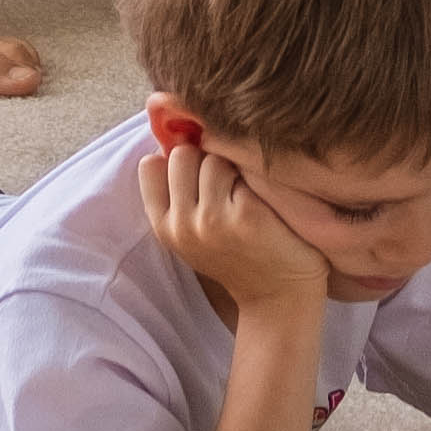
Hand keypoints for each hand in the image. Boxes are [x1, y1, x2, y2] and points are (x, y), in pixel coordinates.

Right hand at [138, 141, 332, 319]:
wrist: (280, 297)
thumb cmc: (238, 255)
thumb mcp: (193, 232)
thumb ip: (178, 194)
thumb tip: (177, 133)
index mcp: (164, 228)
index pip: (150, 165)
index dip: (176, 160)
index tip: (197, 173)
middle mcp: (183, 225)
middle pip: (183, 154)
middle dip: (205, 159)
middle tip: (226, 186)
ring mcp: (214, 220)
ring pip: (214, 158)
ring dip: (233, 168)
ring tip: (246, 195)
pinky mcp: (248, 215)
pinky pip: (244, 170)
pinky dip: (256, 179)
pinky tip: (266, 202)